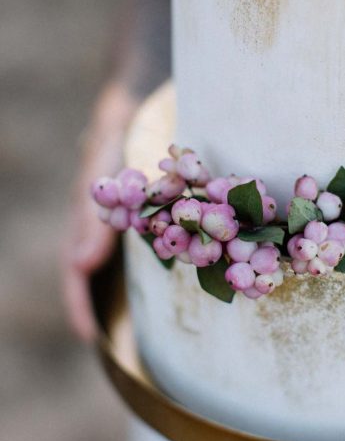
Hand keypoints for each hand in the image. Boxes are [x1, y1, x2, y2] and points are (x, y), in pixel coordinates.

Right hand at [62, 84, 136, 340]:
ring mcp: (123, 218)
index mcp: (86, 218)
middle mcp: (102, 222)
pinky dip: (157, 261)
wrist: (134, 100)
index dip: (80, 304)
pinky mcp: (145, 210)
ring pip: (119, 258)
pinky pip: (148, 240)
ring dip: (123, 288)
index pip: (76, 270)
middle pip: (94, 271)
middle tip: (110, 341)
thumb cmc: (115, 130)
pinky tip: (173, 272)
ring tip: (135, 321)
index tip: (89, 337)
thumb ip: (92, 212)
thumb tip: (82, 265)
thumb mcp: (102, 168)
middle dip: (100, 305)